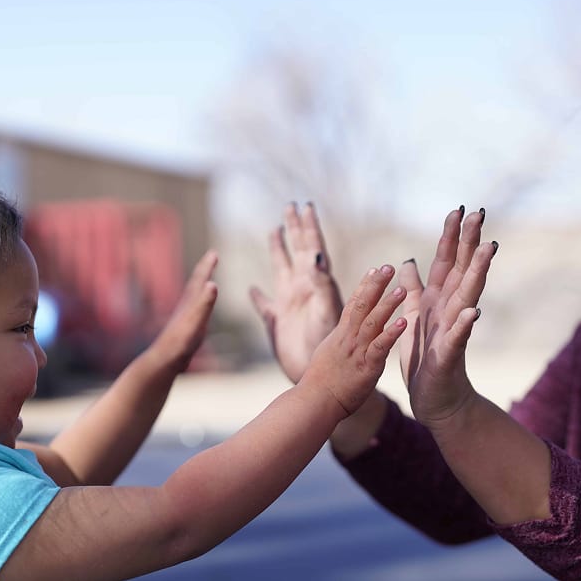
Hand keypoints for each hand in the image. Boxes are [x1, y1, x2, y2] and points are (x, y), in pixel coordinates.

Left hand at [148, 250, 218, 372]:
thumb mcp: (195, 322)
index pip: (200, 279)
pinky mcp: (185, 328)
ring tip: (206, 279)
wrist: (163, 361)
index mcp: (190, 303)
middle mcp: (186, 306)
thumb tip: (212, 283)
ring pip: (194, 296)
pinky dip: (199, 303)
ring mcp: (185, 317)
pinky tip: (199, 309)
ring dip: (201, 285)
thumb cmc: (179, 343)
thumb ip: (203, 304)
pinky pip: (195, 309)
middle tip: (212, 256)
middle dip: (205, 269)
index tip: (214, 252)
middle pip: (196, 283)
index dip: (208, 266)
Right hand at [250, 202, 343, 382]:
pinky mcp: (277, 322)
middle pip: (297, 251)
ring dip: (278, 250)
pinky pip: (265, 305)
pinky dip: (258, 297)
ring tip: (274, 231)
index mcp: (315, 283)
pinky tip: (253, 290)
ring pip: (281, 269)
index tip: (305, 205)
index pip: (312, 247)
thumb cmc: (326, 344)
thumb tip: (315, 254)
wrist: (319, 375)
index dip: (309, 226)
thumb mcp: (325, 309)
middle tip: (291, 206)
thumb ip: (320, 283)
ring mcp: (289, 304)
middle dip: (294, 228)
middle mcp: (302, 289)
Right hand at [300, 265, 406, 415]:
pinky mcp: (366, 367)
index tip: (375, 269)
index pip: (353, 304)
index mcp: (340, 334)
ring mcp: (357, 351)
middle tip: (389, 267)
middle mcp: (348, 338)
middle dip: (376, 284)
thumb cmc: (319, 383)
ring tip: (403, 289)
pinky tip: (404, 323)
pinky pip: (380, 347)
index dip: (365, 285)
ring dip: (388, 304)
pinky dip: (391, 334)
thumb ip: (338, 342)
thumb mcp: (327, 354)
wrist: (314, 402)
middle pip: (363, 305)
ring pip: (373, 322)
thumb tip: (342, 335)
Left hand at [403, 207, 495, 426]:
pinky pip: (459, 337)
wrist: (435, 397)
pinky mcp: (450, 355)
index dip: (451, 236)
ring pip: (467, 296)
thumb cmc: (424, 357)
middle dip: (469, 242)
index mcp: (437, 299)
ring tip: (488, 250)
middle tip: (480, 214)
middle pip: (462, 270)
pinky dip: (466, 324)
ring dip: (477, 273)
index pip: (446, 261)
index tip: (458, 209)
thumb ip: (414, 289)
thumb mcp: (413, 316)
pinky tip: (475, 311)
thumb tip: (409, 262)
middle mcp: (450, 309)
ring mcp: (453, 330)